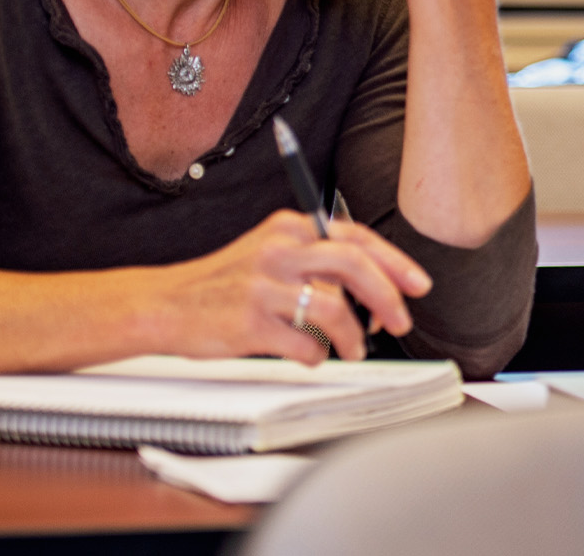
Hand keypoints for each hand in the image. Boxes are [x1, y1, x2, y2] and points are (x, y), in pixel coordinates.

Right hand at [151, 209, 432, 364]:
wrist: (165, 305)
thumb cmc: (226, 284)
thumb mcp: (272, 253)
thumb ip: (317, 260)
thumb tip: (376, 289)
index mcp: (290, 227)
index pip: (357, 238)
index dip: (395, 263)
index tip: (418, 286)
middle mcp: (279, 249)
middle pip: (354, 265)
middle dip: (387, 298)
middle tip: (398, 323)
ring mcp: (263, 285)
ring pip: (334, 307)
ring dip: (353, 336)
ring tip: (353, 351)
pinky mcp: (249, 321)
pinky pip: (304, 342)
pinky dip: (317, 355)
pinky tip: (311, 356)